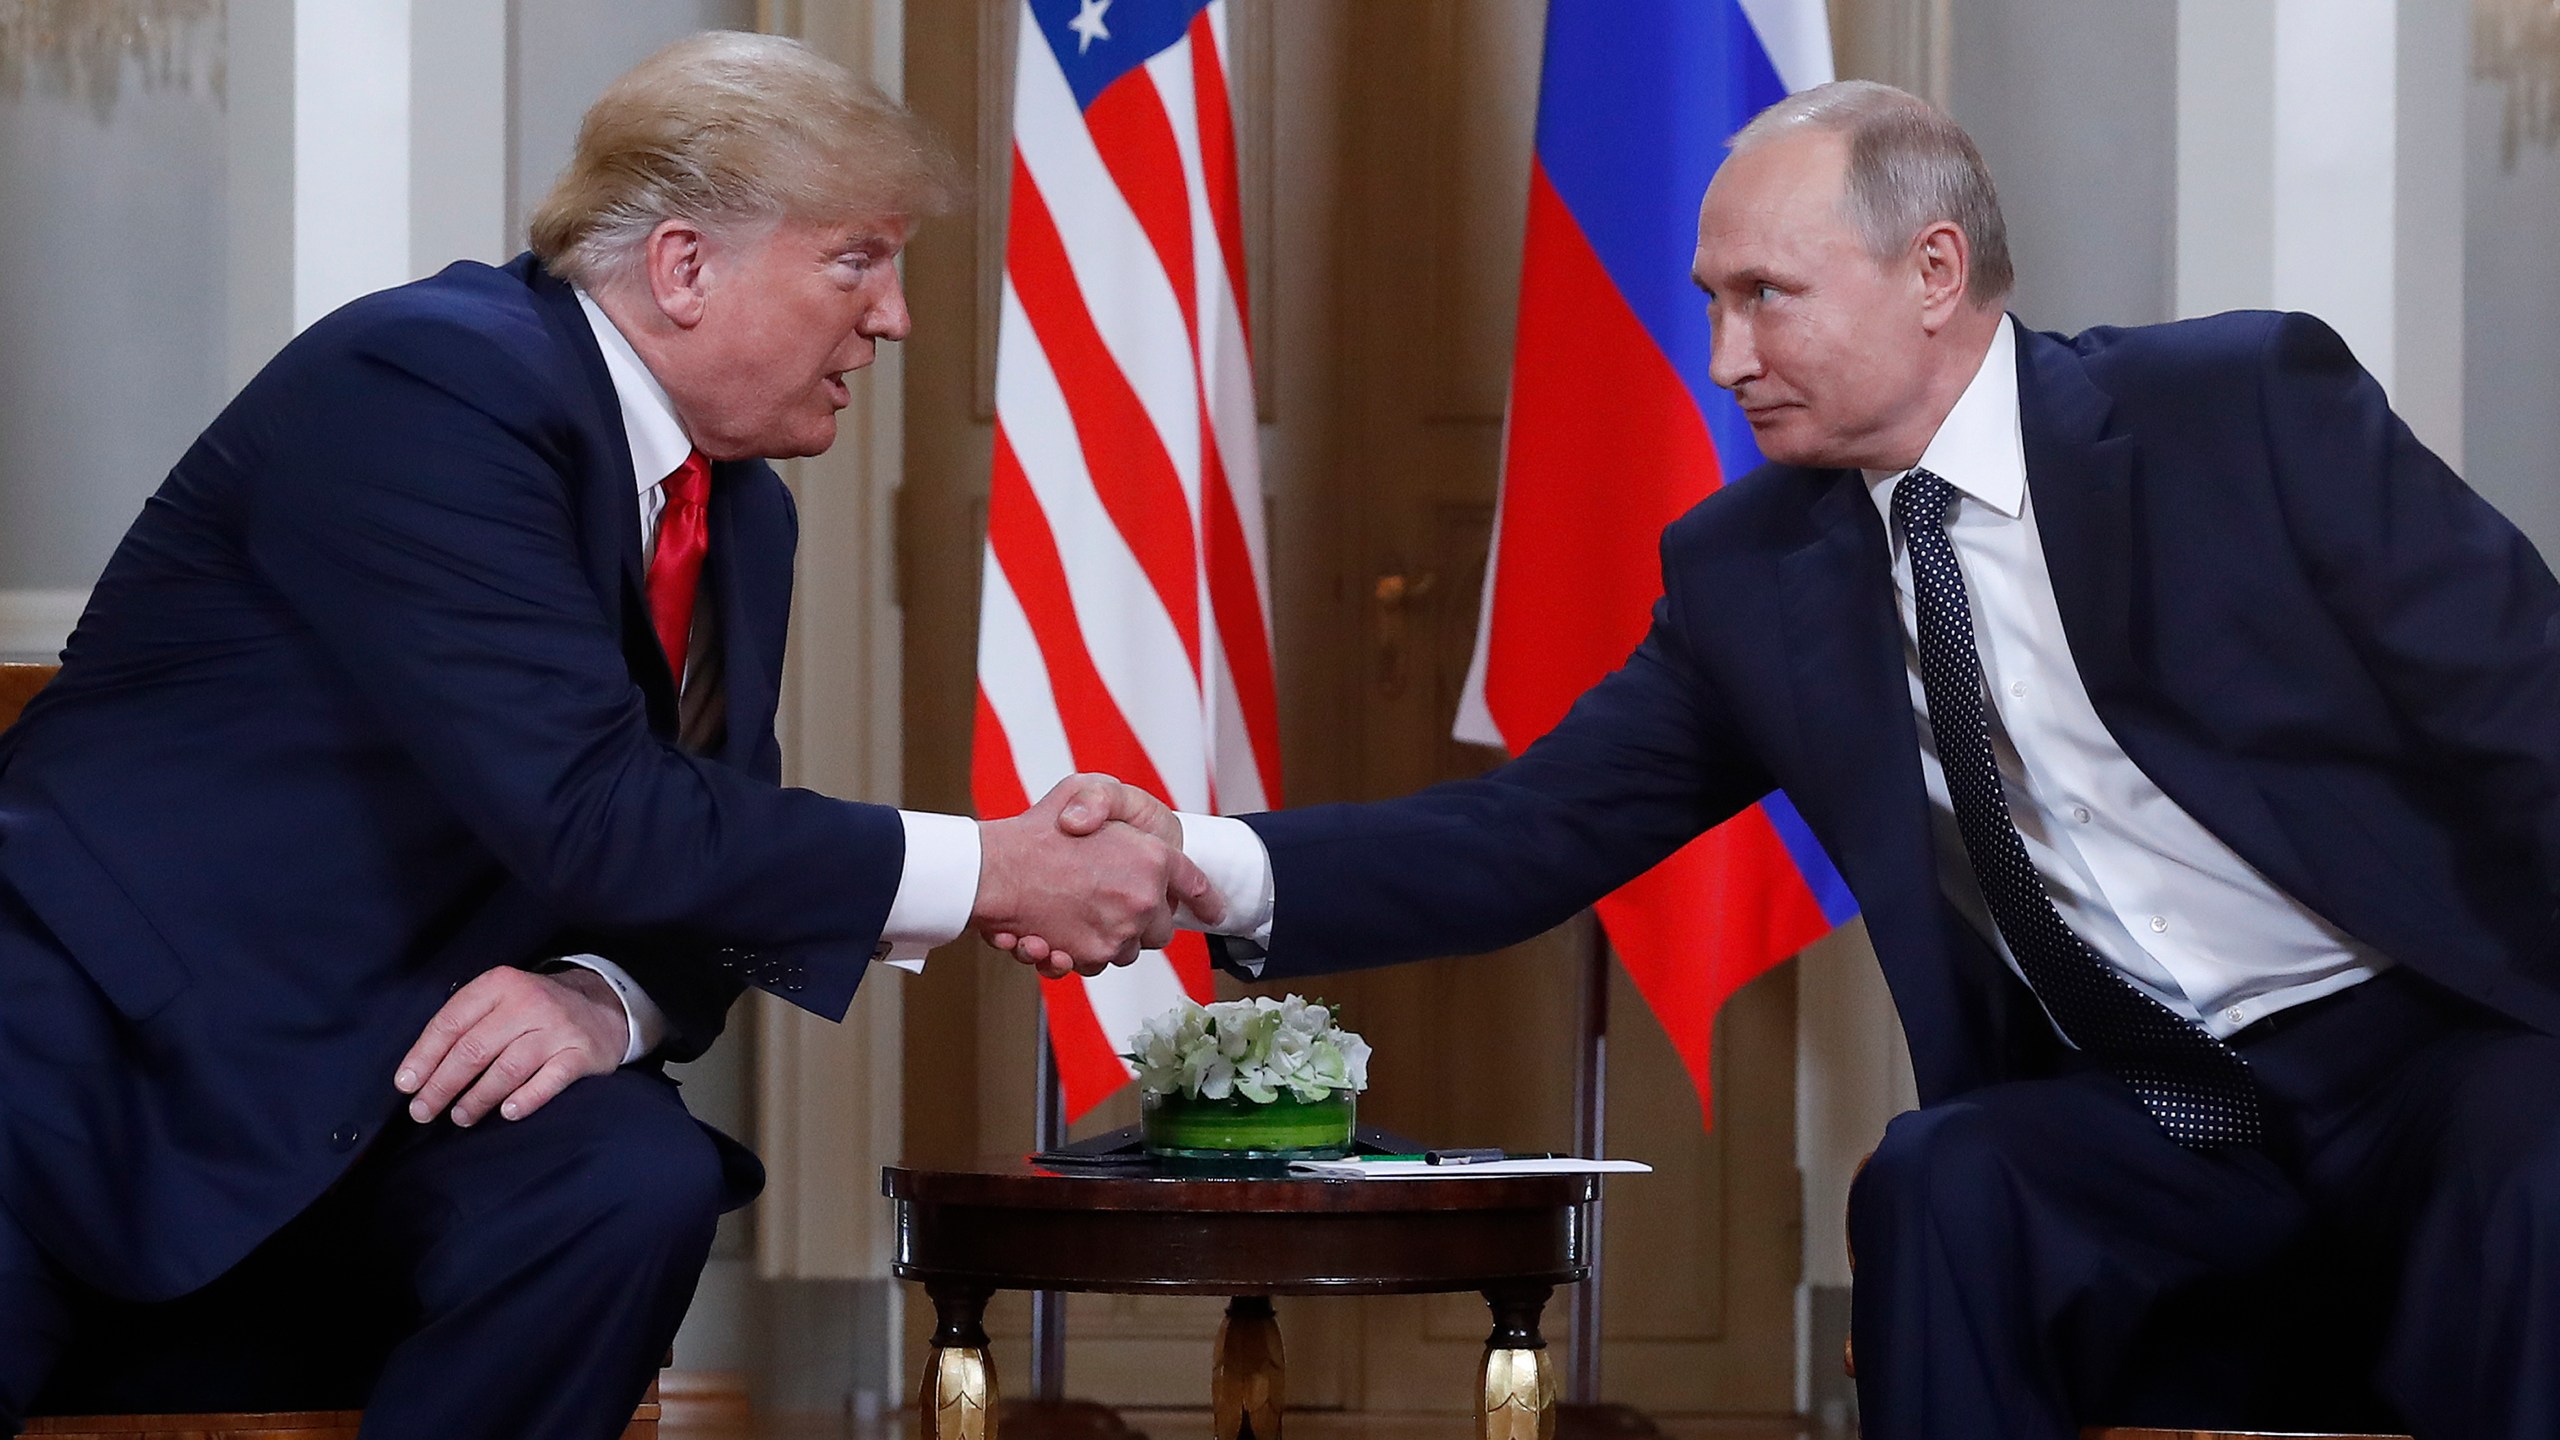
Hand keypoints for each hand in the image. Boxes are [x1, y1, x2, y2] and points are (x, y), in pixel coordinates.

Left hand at [395, 965, 628, 1126]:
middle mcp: (529, 1003)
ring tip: (460, 1117)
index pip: (451, 1022)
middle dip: (442, 1085)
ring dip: (477, 1099)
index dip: (424, 1057)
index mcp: (500, 985)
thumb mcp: (502, 1000)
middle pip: (474, 1049)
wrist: (603, 1007)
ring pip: (506, 1069)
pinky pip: (548, 1082)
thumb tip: (420, 1072)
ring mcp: (557, 1028)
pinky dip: (525, 1100)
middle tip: (423, 1112)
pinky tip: (507, 1114)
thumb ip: (467, 1024)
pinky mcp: (581, 1054)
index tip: (406, 1085)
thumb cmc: (535, 1011)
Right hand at [974, 774, 1223, 977]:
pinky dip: (1080, 954)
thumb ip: (1111, 803)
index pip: (1195, 884)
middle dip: (1143, 920)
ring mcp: (1119, 933)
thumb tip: (1126, 835)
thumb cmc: (1036, 828)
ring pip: (1129, 950)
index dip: (1206, 898)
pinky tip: (1055, 936)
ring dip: (1111, 938)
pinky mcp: (1091, 956)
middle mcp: (1144, 900)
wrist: (992, 871)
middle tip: (1112, 901)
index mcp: (1153, 858)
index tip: (1214, 909)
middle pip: (1161, 929)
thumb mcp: (1083, 787)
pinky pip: (1098, 964)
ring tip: (1078, 916)